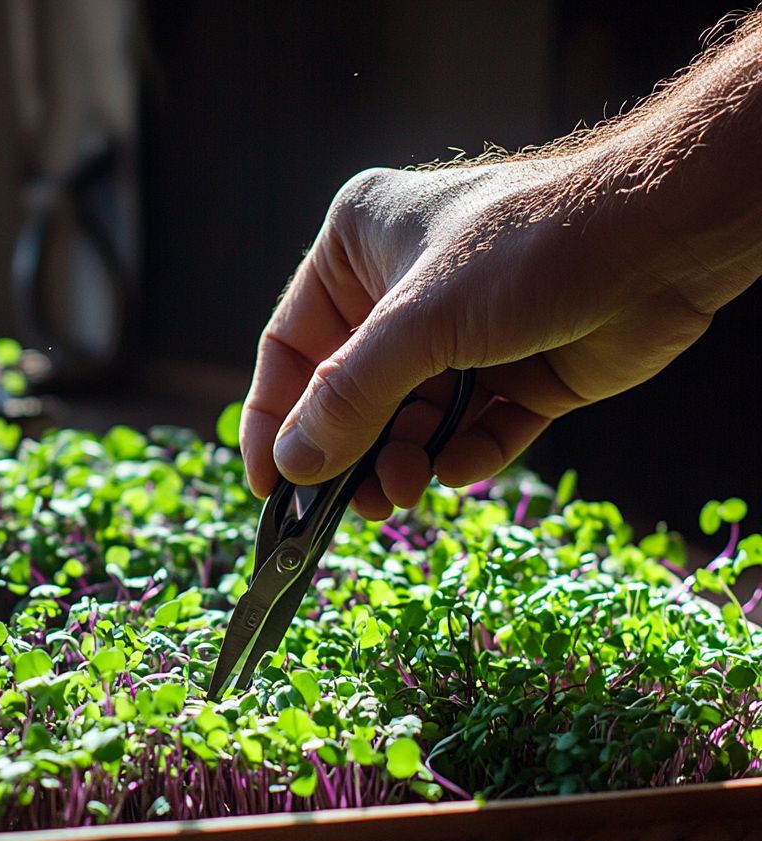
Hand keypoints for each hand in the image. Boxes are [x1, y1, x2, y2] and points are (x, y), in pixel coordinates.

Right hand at [239, 157, 722, 516]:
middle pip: (349, 392)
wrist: (667, 240)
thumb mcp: (420, 324)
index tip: (268, 486)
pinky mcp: (517, 372)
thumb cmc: (531, 248)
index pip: (290, 345)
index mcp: (358, 248)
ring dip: (404, 460)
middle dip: (351, 451)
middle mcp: (402, 291)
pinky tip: (460, 469)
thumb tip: (291, 467)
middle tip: (349, 505)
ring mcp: (462, 334)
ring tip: (406, 490)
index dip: (272, 418)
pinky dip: (464, 456)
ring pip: (409, 420)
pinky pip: (472, 430)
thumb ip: (348, 397)